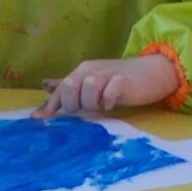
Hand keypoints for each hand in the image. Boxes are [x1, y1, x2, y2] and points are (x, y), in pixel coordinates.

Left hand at [35, 54, 180, 115]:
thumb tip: (45, 86)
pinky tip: (111, 104)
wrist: (152, 72)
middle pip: (69, 86)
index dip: (50, 105)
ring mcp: (107, 74)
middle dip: (73, 103)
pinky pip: (109, 91)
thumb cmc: (119, 81)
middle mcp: (91, 70)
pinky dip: (108, 100)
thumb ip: (69, 86)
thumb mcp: (91, 81)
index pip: (60, 88)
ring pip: (87, 86)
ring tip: (101, 105)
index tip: (39, 120)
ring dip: (91, 102)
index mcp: (82, 72)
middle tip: (87, 108)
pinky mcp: (123, 80)